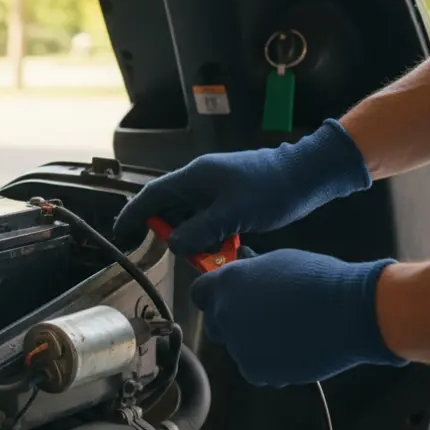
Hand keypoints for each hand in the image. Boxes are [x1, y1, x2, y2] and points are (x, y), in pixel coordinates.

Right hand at [113, 120, 370, 254]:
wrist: (308, 175)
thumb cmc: (271, 189)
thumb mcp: (233, 214)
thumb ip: (200, 231)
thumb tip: (173, 245)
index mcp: (195, 177)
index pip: (152, 196)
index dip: (134, 214)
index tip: (121, 232)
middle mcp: (201, 181)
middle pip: (171, 209)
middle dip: (170, 232)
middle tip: (176, 254)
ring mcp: (216, 190)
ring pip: (192, 218)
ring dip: (195, 237)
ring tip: (206, 254)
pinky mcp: (231, 199)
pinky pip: (210, 220)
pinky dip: (212, 235)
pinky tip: (225, 247)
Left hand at [191, 249, 405, 385]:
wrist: (351, 312)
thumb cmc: (320, 280)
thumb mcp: (278, 262)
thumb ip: (251, 270)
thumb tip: (243, 266)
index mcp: (228, 283)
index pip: (200, 293)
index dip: (214, 295)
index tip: (228, 297)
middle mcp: (225, 314)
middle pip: (215, 323)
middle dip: (231, 321)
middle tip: (261, 317)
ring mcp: (239, 345)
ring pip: (238, 348)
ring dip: (254, 343)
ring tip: (288, 332)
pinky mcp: (256, 371)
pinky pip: (256, 369)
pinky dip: (270, 364)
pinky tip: (293, 348)